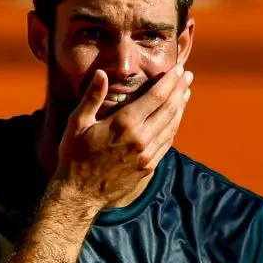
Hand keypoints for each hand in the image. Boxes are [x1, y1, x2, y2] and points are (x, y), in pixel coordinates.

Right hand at [54, 64, 192, 208]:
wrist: (80, 193)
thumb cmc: (74, 156)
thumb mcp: (77, 123)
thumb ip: (92, 97)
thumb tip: (102, 73)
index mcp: (124, 124)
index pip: (156, 96)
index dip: (170, 81)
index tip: (178, 69)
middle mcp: (141, 138)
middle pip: (169, 108)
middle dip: (180, 89)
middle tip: (188, 76)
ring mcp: (147, 154)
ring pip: (171, 125)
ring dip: (181, 107)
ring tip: (186, 93)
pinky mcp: (148, 167)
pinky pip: (167, 143)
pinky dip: (174, 127)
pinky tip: (175, 119)